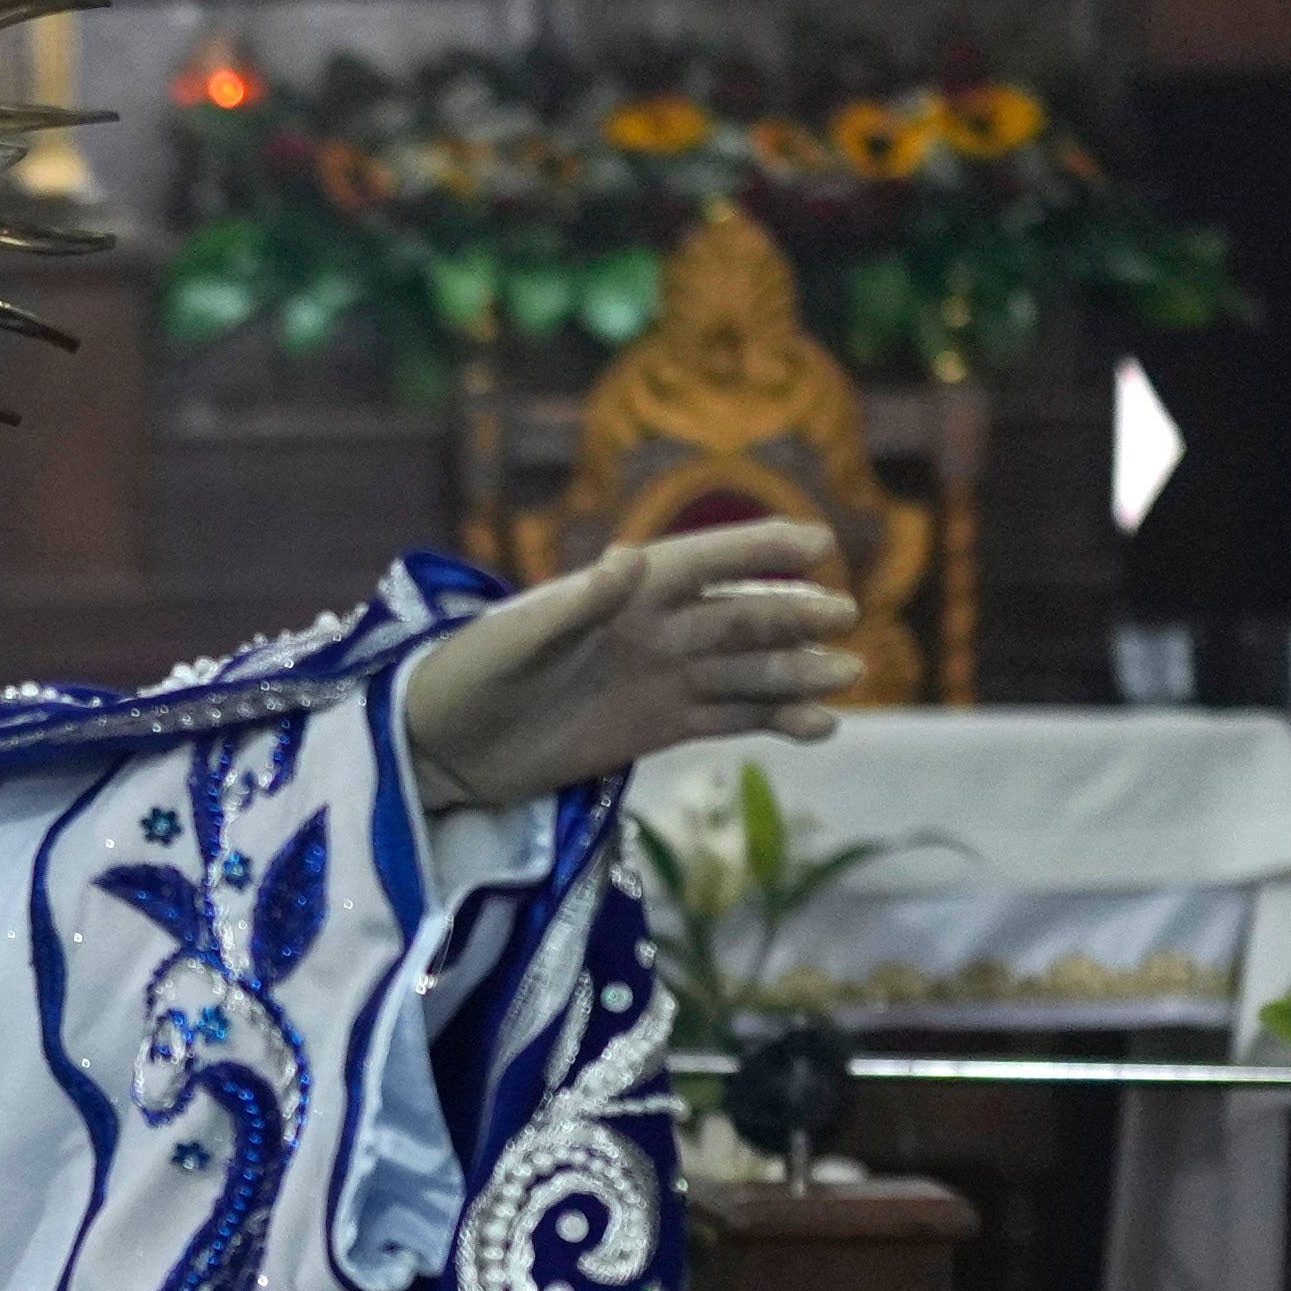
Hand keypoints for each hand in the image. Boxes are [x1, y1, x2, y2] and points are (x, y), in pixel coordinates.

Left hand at [401, 520, 865, 810]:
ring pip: (746, 668)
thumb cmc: (469, 674)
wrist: (444, 747)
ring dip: (796, 671)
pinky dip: (775, 719)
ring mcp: (662, 677)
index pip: (703, 560)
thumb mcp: (515, 640)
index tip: (816, 543)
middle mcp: (654, 627)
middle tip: (842, 620)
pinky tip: (818, 725)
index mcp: (623, 591)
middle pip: (738, 615)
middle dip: (792, 615)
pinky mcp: (659, 725)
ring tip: (845, 676)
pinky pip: (730, 717)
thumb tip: (629, 561)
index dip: (758, 549)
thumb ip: (575, 605)